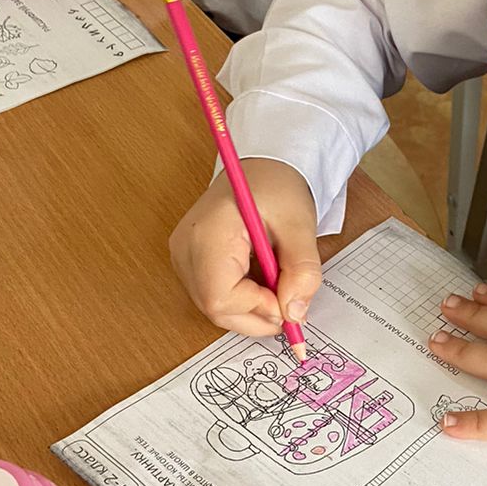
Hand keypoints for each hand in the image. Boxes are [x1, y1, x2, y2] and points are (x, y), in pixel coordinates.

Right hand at [170, 160, 321, 337]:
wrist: (261, 169)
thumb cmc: (276, 187)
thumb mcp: (300, 225)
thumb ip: (302, 271)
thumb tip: (294, 313)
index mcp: (209, 233)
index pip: (220, 297)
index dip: (256, 309)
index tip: (286, 301)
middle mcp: (187, 248)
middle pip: (214, 308)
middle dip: (255, 316)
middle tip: (288, 305)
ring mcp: (184, 256)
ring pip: (214, 307)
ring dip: (250, 309)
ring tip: (275, 286)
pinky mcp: (190, 262)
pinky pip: (213, 296)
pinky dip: (242, 300)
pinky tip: (261, 283)